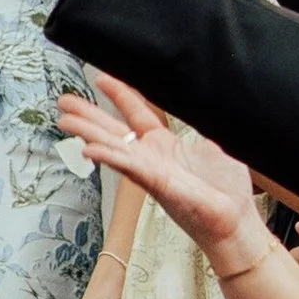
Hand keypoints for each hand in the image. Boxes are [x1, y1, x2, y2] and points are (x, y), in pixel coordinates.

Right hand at [54, 76, 264, 264]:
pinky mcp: (157, 183)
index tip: (101, 78)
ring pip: (113, 147)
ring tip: (65, 121)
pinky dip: (108, 157)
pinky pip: (128, 167)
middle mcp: (151, 157)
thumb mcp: (214, 147)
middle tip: (63, 102)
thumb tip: (203, 110)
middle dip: (87, 115)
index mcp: (164, 145)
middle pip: (112, 130)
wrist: (235, 220)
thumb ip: (201, 130)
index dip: (120, 94)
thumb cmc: (225, 191)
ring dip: (88, 133)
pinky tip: (88, 149)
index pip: (137, 113)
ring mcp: (150, 171)